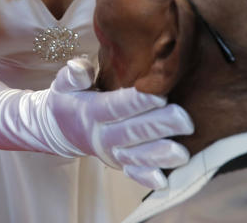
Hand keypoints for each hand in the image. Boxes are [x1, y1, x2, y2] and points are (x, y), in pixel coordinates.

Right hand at [48, 58, 193, 188]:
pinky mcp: (120, 164)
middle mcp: (102, 136)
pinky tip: (164, 180)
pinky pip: (134, 173)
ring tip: (182, 153)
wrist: (61, 130)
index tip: (159, 95)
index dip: (137, 102)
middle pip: (133, 131)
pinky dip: (147, 178)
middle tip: (185, 120)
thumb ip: (73, 75)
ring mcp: (112, 153)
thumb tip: (78, 65)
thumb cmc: (69, 100)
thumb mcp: (63, 84)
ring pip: (137, 156)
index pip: (116, 106)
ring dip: (160, 155)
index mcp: (91, 112)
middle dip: (160, 126)